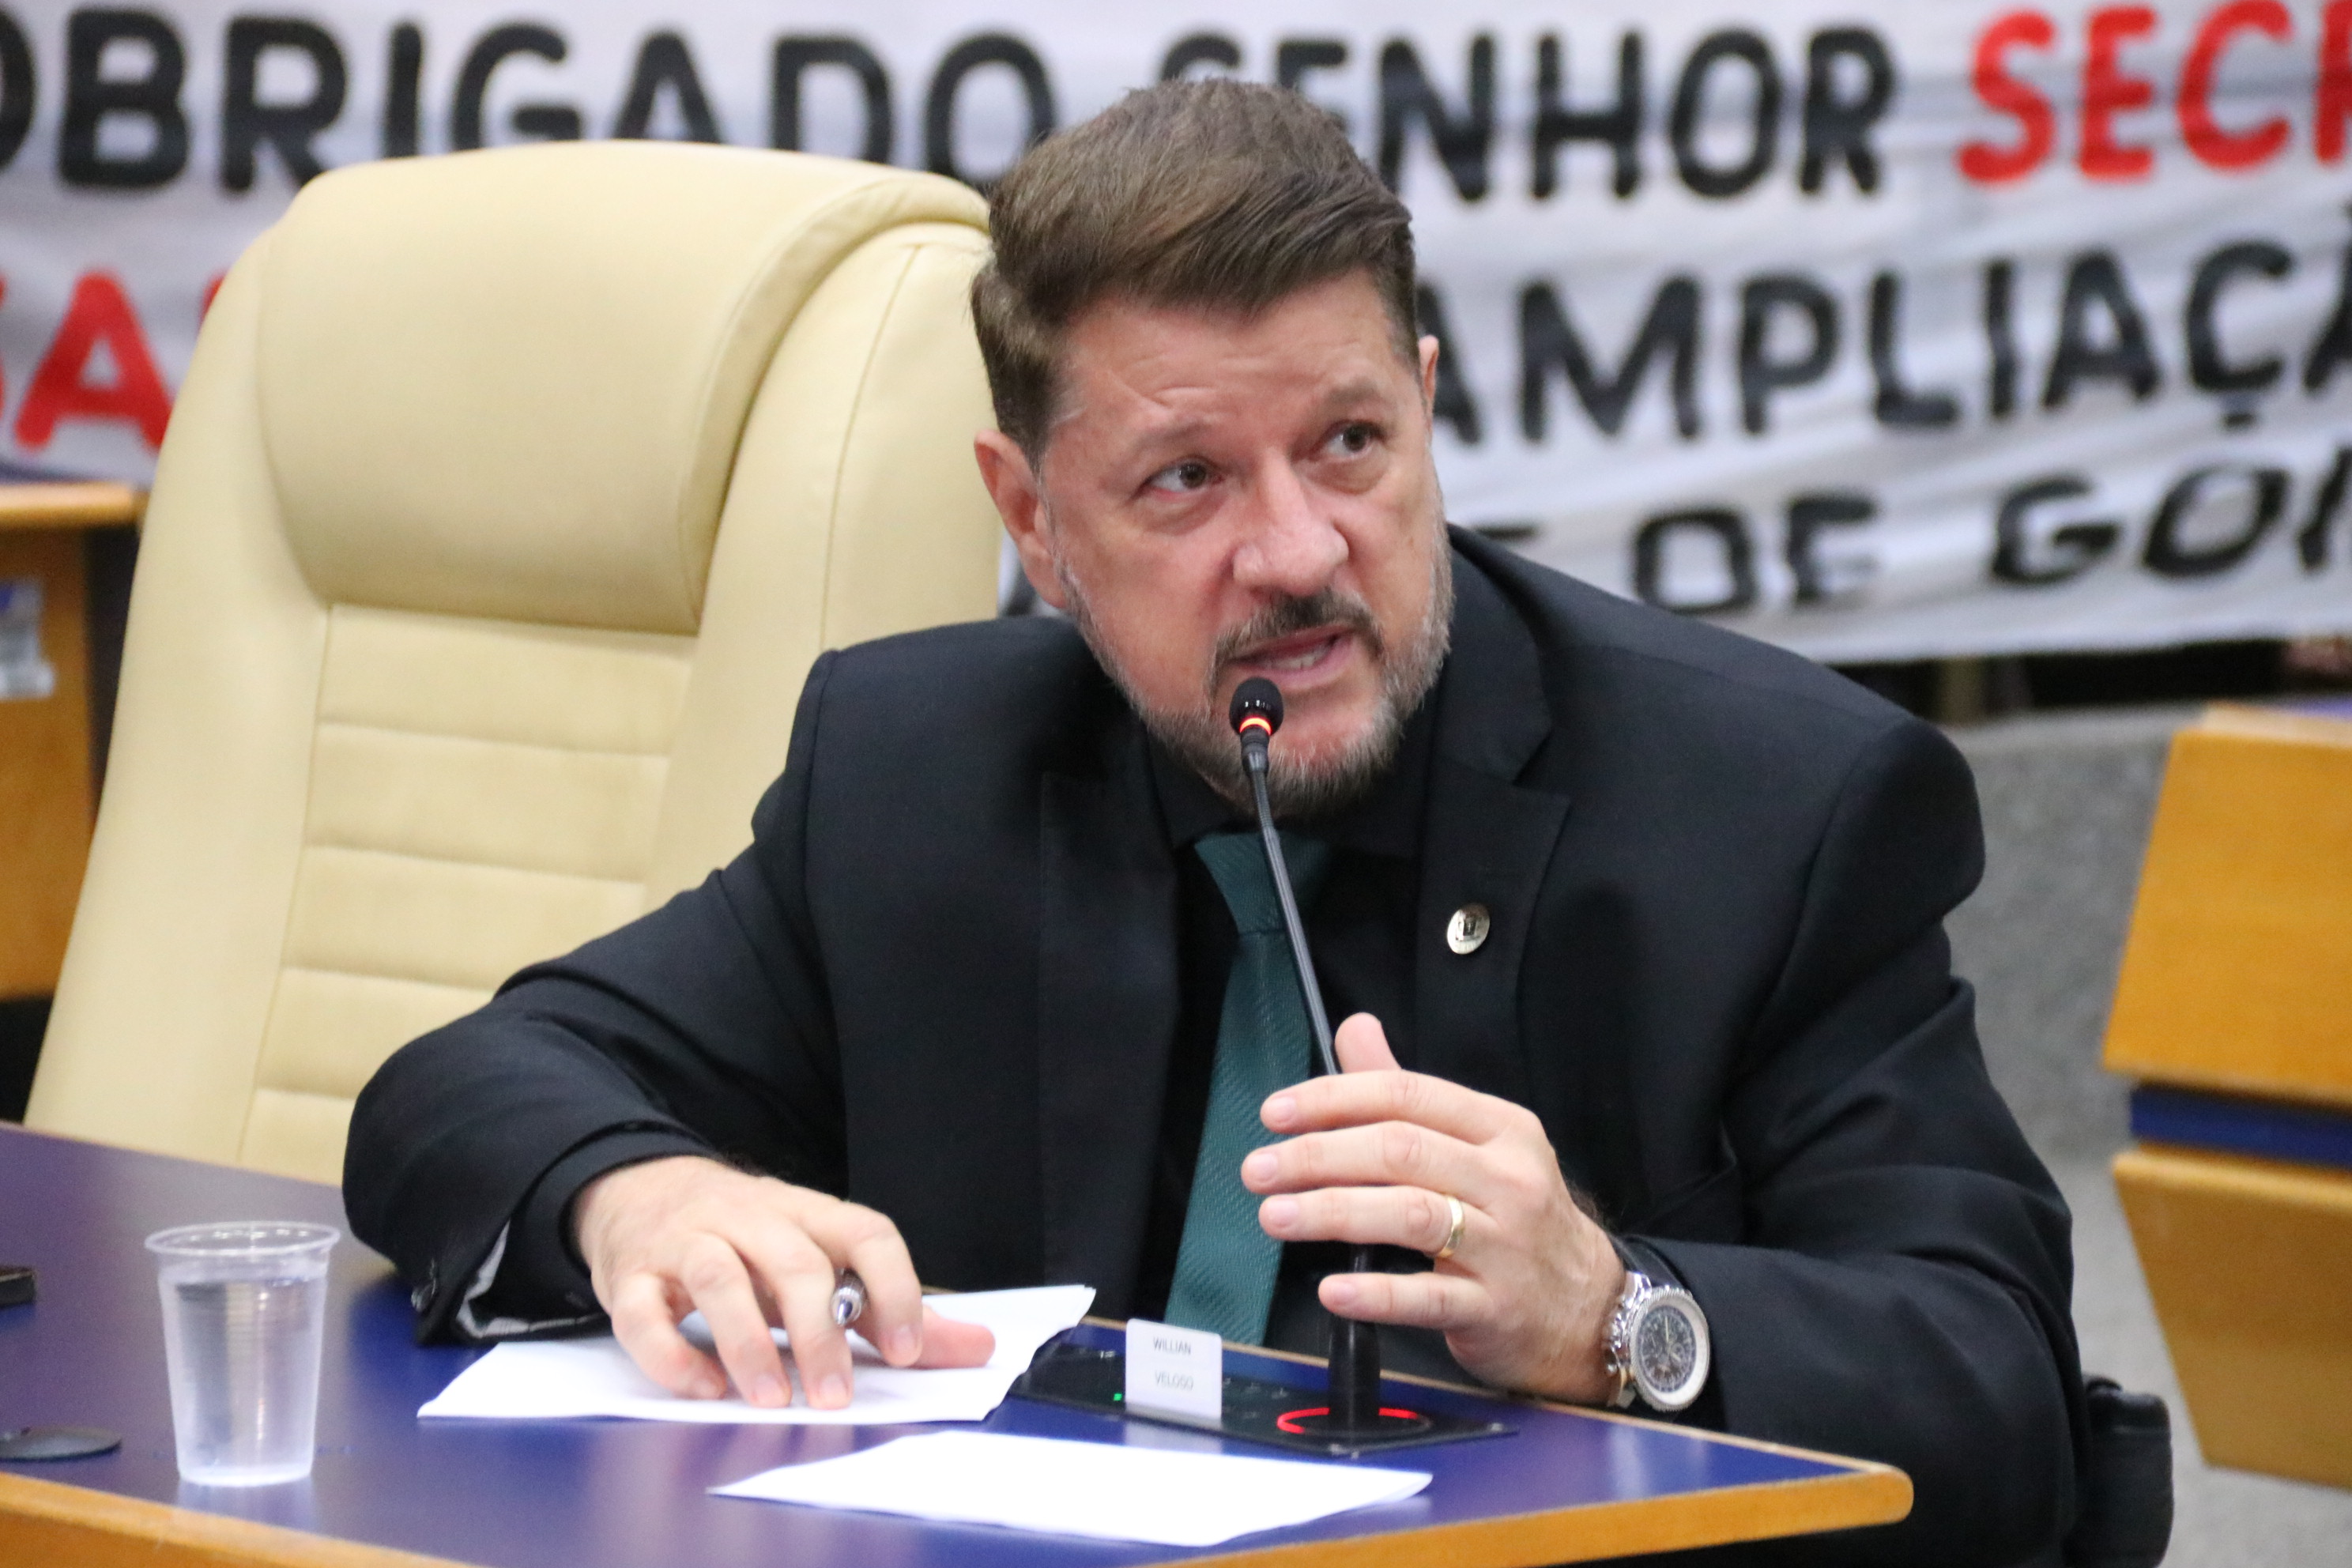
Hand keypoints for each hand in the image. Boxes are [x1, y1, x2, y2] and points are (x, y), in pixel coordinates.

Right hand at [572, 1157, 994, 1409]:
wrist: (637, 1189)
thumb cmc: (744, 1235)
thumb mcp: (816, 1257)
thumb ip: (890, 1307)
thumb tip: (976, 1347)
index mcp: (806, 1213)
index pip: (865, 1232)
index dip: (894, 1287)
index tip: (908, 1350)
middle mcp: (748, 1218)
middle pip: (795, 1261)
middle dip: (820, 1332)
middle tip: (834, 1395)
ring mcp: (685, 1242)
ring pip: (718, 1278)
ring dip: (748, 1343)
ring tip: (771, 1398)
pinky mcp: (630, 1275)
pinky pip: (643, 1312)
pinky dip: (671, 1354)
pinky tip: (703, 1387)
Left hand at [1242, 1014, 1626, 1403]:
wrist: (1591, 1308)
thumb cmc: (1517, 1219)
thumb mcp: (1478, 1145)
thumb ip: (1406, 1090)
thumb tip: (1354, 1029)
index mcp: (1500, 1128)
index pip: (1408, 1096)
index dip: (1334, 1099)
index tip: (1276, 1113)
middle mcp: (1507, 1180)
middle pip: (1401, 1151)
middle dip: (1319, 1155)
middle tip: (1259, 1170)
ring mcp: (1505, 1247)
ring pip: (1410, 1215)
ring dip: (1332, 1212)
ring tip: (1275, 1215)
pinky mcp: (1495, 1309)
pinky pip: (1427, 1298)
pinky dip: (1375, 1293)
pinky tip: (1332, 1289)